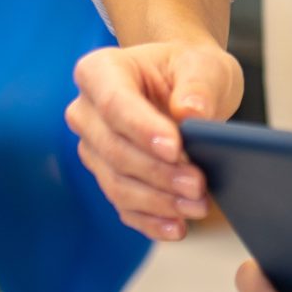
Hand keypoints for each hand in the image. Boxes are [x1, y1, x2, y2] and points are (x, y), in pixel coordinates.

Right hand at [65, 37, 243, 239]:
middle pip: (114, 150)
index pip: (114, 103)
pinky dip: (150, 220)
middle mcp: (87, 111)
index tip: (175, 148)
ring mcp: (93, 148)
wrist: (187, 87)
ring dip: (158, 201)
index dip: (142, 129)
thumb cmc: (189, 69)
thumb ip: (198, 84)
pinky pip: (123, 206)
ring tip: (197, 205)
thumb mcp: (204, 64)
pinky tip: (176, 226)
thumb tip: (191, 113)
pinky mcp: (108, 178)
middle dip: (158, 172)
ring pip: (117, 183)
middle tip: (198, 184)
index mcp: (101, 71)